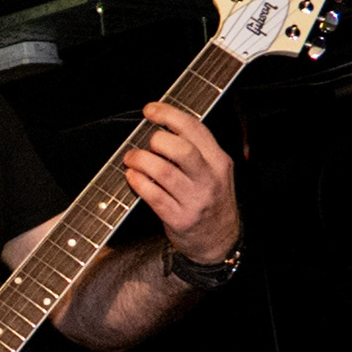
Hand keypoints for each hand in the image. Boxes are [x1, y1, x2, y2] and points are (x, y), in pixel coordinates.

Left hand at [122, 101, 237, 263]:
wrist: (220, 241)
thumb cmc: (211, 200)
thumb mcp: (214, 171)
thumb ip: (195, 150)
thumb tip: (160, 127)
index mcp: (219, 161)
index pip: (194, 129)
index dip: (168, 114)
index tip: (150, 110)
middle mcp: (209, 179)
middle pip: (181, 149)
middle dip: (156, 140)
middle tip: (146, 142)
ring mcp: (194, 200)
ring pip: (163, 171)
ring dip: (140, 160)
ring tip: (132, 159)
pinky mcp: (179, 218)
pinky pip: (153, 195)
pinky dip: (138, 182)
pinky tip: (132, 177)